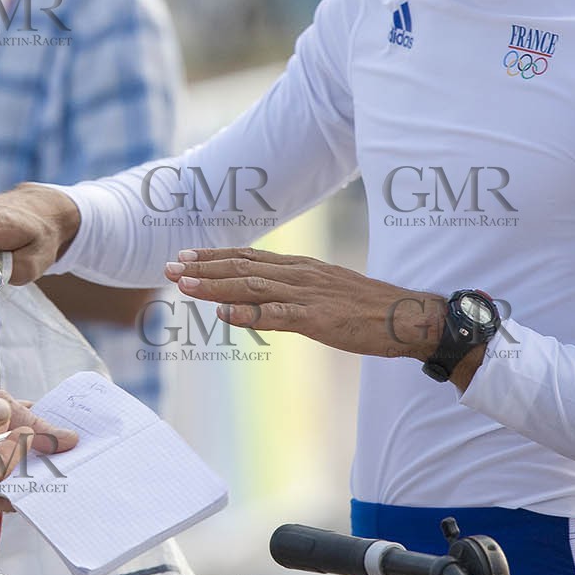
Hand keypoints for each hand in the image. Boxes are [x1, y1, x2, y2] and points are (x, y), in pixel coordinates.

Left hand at [164, 247, 452, 363]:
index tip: (184, 256)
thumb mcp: (322, 294)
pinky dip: (249, 313)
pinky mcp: (318, 319)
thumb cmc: (365, 309)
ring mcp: (307, 295)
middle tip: (168, 266)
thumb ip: (289, 294)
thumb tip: (255, 300)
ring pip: (251, 287)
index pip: (247, 257)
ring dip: (214, 286)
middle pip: (241, 268)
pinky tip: (224, 313)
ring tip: (184, 285)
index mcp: (299, 268)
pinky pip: (278, 315)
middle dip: (202, 268)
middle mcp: (298, 275)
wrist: (406, 317)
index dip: (214, 256)